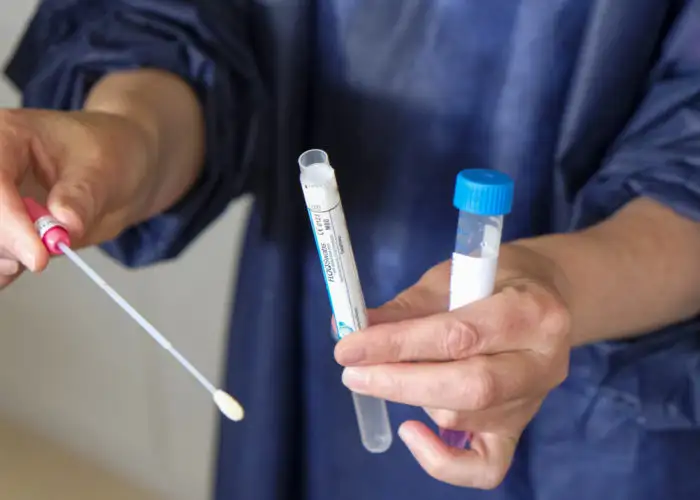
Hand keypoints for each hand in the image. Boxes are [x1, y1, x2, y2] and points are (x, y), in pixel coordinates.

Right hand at [0, 108, 154, 287]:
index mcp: (8, 136)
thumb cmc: (112, 152)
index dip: (8, 222)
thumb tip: (63, 226)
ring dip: (4, 257)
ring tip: (41, 255)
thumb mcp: (104, 169)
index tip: (37, 255)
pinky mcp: (5, 226)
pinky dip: (2, 267)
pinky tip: (20, 267)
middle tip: (41, 256)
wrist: (126, 167)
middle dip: (5, 242)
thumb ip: (81, 197)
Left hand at [334, 244, 571, 488]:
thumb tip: (348, 330)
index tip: (349, 347)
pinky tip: (413, 433)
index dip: (397, 345)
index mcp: (530, 312)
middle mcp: (541, 363)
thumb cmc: (495, 279)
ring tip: (388, 374)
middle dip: (400, 382)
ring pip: (466, 418)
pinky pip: (485, 467)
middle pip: (468, 386)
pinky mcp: (520, 428)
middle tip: (353, 374)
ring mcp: (534, 401)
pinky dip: (442, 462)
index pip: (457, 336)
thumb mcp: (451, 277)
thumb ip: (405, 308)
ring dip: (414, 399)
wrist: (547, 295)